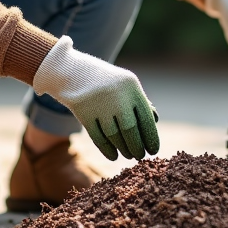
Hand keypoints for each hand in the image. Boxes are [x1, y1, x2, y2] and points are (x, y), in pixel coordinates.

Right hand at [31, 36, 159, 159]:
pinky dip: (107, 149)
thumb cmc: (106, 81)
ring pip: (114, 136)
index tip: (154, 150)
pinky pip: (98, 137)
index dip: (151, 137)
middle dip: (137, 147)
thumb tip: (154, 122)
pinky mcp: (84, 113)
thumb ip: (140, 101)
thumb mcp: (126, 84)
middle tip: (140, 156)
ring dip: (123, 149)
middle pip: (130, 130)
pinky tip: (114, 156)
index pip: (146, 118)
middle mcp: (117, 95)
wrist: (73, 71)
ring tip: (129, 154)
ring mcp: (99, 104)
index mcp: (132, 86)